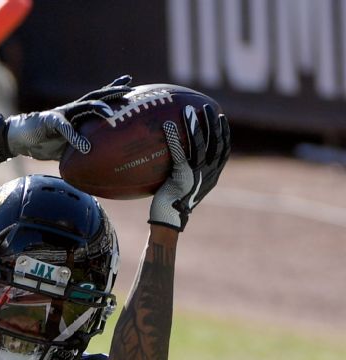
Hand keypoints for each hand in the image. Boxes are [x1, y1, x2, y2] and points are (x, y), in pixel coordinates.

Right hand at [0, 75, 135, 161]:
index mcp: (76, 113)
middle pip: (96, 96)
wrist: (18, 139)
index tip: (131, 84)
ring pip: (83, 105)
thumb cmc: (42, 142)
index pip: (98, 99)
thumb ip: (80, 148)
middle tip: (129, 89)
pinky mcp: (49, 120)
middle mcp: (72, 109)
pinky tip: (84, 146)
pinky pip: (64, 127)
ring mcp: (61, 113)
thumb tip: (96, 162)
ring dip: (97, 108)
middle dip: (113, 92)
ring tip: (109, 113)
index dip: (113, 90)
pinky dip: (75, 137)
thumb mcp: (66, 146)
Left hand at [149, 103, 230, 230]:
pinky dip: (175, 139)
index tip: (221, 118)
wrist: (168, 221)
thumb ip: (186, 171)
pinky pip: (180, 154)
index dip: (224, 133)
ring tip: (190, 110)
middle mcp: (209, 173)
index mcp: (212, 175)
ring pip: (200, 146)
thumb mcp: (184, 186)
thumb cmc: (172, 204)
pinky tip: (167, 126)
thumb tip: (177, 157)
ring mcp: (197, 175)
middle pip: (216, 142)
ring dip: (196, 126)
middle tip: (209, 106)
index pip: (223, 150)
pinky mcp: (182, 177)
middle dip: (213, 122)